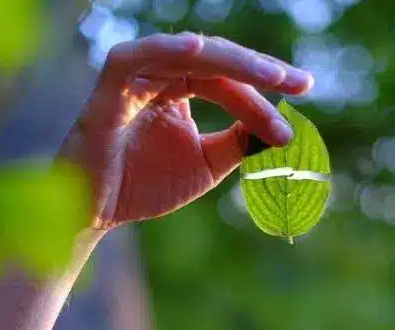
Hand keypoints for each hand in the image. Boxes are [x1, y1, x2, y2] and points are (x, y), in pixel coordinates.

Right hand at [60, 32, 313, 228]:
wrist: (94, 215)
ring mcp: (133, 80)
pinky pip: (133, 58)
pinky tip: (198, 49)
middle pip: (216, 62)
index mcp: (178, 90)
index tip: (293, 124)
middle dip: (260, 70)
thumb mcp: (205, 165)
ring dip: (231, 61)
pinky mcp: (107, 90)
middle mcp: (158, 77)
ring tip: (271, 77)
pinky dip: (163, 49)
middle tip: (300, 85)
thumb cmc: (142, 189)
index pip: (229, 84)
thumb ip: (237, 142)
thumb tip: (278, 127)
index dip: (262, 101)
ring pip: (186, 55)